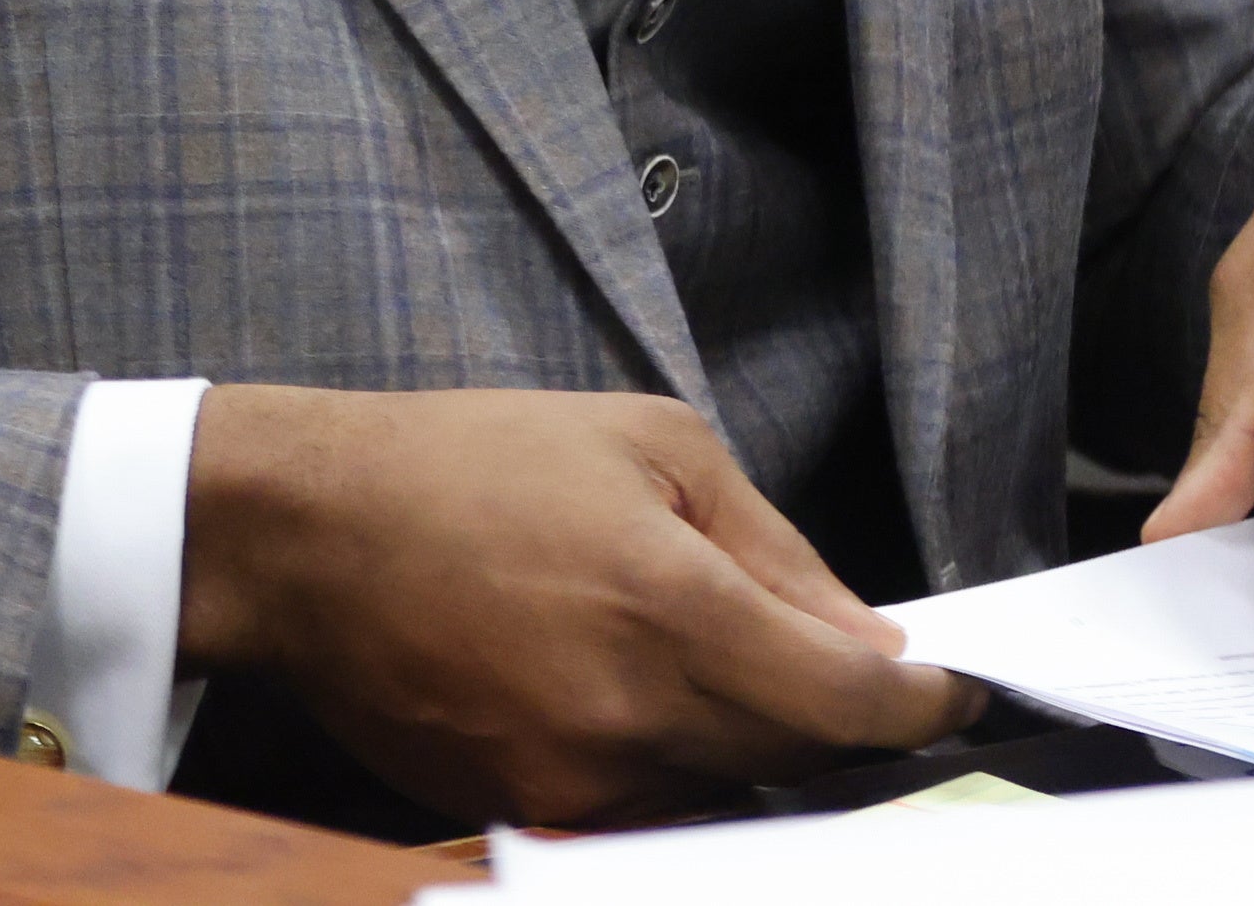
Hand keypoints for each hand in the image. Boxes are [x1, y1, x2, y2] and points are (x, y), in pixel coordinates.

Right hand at [177, 386, 978, 825]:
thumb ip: (772, 545)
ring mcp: (579, 779)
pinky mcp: (529, 811)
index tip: (948, 692)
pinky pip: (646, 810)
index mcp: (674, 604)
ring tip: (705, 670)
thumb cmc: (467, 463)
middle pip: (801, 760)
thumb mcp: (643, 442)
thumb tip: (867, 638)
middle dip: (835, 718)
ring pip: (728, 795)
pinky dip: (671, 768)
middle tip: (829, 666)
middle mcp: (636, 712)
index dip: (923, 706)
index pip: (853, 703)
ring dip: (751, 747)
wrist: (304, 532)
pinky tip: (633, 700)